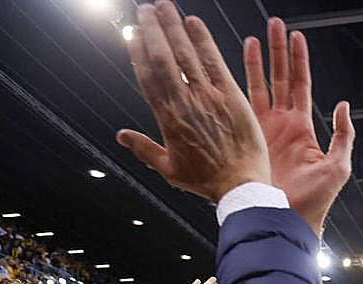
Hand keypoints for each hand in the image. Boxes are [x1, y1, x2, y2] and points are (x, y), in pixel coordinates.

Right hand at [118, 1, 269, 200]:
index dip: (137, 51)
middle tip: (144, 9)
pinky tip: (193, 23)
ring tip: (162, 6)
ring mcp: (208, 97)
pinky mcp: (231, 95)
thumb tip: (121, 136)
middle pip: (161, 58)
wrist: (241, 186)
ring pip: (185, 54)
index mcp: (167, 119)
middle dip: (151, 30)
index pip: (147, 76)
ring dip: (172, 27)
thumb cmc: (208, 181)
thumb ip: (144, 149)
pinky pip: (214, 62)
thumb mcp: (169, 169)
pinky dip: (203, 41)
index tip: (132, 34)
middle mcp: (184, 103)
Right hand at [243, 17, 353, 235]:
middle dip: (277, 52)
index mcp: (302, 127)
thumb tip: (342, 106)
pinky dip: (235, 89)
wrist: (287, 219)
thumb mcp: (338, 167)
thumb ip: (343, 136)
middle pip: (279, 79)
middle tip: (273, 25)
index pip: (300, 84)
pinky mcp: (247, 141)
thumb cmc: (314, 200)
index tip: (296, 36)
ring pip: (258, 89)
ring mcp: (262, 132)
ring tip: (252, 38)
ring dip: (256, 63)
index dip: (298, 60)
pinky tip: (228, 70)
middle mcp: (281, 125)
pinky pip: (240, 110)